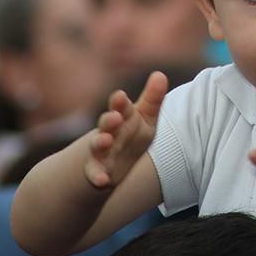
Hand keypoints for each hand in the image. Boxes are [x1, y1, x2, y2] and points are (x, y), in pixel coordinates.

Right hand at [85, 73, 167, 189]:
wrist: (114, 165)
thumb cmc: (132, 135)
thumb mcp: (145, 118)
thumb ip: (152, 98)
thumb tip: (160, 74)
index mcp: (122, 116)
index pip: (120, 106)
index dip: (120, 102)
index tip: (122, 96)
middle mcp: (109, 132)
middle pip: (107, 123)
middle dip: (109, 120)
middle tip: (114, 117)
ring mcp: (101, 152)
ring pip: (98, 146)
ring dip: (100, 143)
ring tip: (104, 140)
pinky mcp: (98, 171)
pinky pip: (95, 174)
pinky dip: (97, 177)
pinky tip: (102, 181)